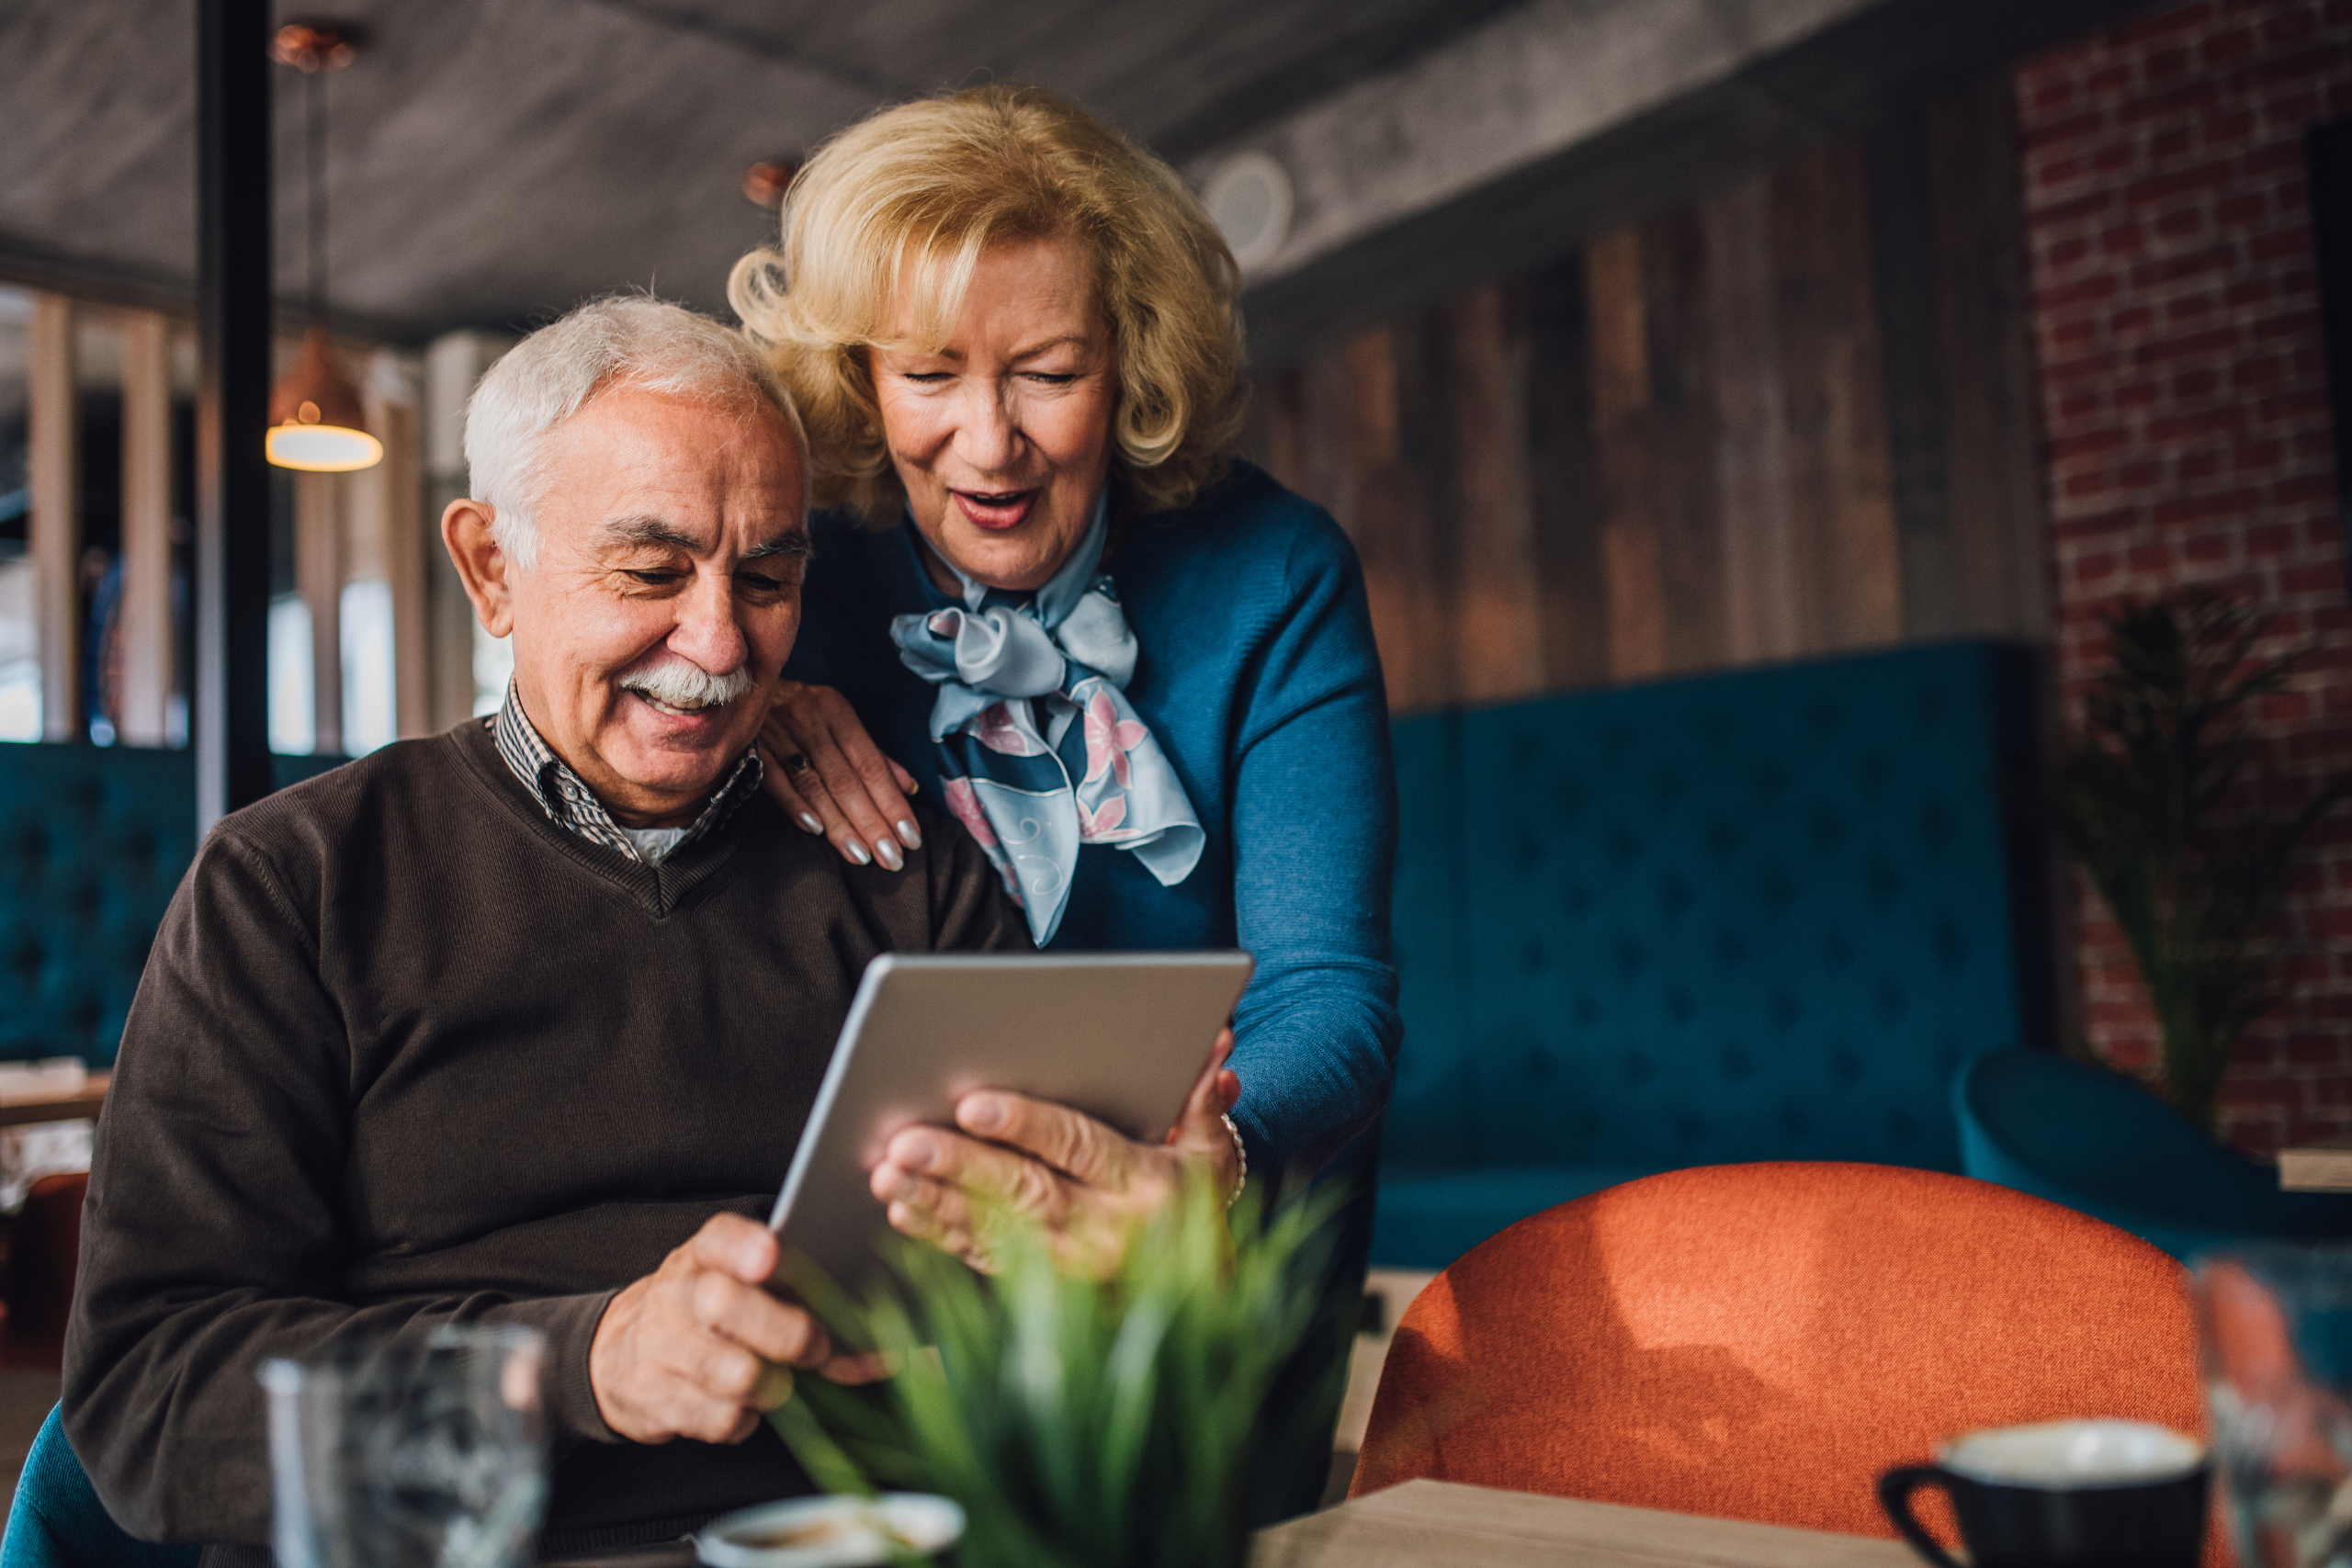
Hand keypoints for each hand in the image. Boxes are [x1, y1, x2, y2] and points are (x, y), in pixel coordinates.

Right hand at [589, 1212, 853, 1444]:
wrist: (621, 1351)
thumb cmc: (710, 1315)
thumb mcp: (743, 1290)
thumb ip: (805, 1307)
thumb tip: (880, 1357)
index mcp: (704, 1255)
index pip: (719, 1239)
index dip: (744, 1247)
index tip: (770, 1257)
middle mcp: (675, 1293)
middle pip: (723, 1304)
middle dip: (782, 1332)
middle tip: (816, 1349)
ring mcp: (657, 1345)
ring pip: (727, 1372)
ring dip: (770, 1387)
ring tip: (778, 1384)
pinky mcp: (650, 1397)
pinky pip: (716, 1417)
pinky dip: (743, 1420)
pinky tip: (741, 1406)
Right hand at [761, 681, 921, 870]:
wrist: (740, 683)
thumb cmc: (800, 709)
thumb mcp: (838, 720)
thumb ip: (873, 754)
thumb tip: (909, 787)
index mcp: (836, 711)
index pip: (871, 765)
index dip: (892, 803)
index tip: (910, 837)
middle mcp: (810, 720)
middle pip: (846, 780)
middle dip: (872, 823)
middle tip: (892, 858)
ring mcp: (777, 733)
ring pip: (814, 785)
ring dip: (839, 825)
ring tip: (861, 855)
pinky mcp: (750, 746)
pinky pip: (773, 780)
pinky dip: (795, 804)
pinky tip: (815, 830)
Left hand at [868, 1030, 1242, 1276]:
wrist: (1197, 1293)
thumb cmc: (1194, 1201)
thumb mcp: (1214, 1152)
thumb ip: (1204, 1100)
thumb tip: (1216, 1042)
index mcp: (1145, 1187)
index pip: (1079, 1148)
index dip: (1026, 1126)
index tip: (973, 1103)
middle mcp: (1102, 1233)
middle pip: (1023, 1192)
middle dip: (961, 1164)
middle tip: (905, 1138)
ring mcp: (1065, 1269)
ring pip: (990, 1230)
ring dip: (935, 1200)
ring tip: (887, 1169)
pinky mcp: (1035, 1288)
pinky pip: (978, 1259)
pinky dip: (937, 1232)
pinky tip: (900, 1205)